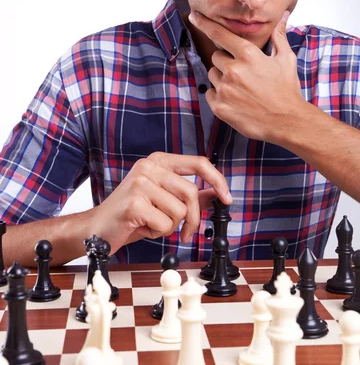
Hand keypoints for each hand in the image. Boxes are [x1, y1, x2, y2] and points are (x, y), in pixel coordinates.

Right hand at [92, 151, 231, 253]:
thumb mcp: (164, 201)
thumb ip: (189, 195)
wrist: (97, 229)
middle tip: (185, 234)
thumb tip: (216, 194)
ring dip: (170, 227)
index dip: (217, 180)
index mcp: (159, 161)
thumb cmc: (132, 215)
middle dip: (192, 218)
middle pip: (192, 192)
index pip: (198, 163)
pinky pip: (164, 224)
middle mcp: (149, 166)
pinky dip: (157, 233)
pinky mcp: (134, 202)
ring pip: (179, 211)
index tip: (227, 198)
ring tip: (151, 224)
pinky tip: (141, 228)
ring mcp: (141, 182)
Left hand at [188, 10, 303, 143]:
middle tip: (244, 74)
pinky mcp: (220, 107)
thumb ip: (278, 36)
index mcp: (248, 55)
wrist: (287, 121)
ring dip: (222, 79)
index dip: (204, 23)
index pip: (220, 34)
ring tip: (241, 88)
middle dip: (227, 62)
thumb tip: (283, 16)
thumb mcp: (285, 59)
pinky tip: (236, 100)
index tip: (193, 16)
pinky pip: (210, 93)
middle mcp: (233, 70)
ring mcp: (225, 89)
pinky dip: (219, 96)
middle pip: (216, 57)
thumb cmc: (287, 89)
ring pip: (212, 75)